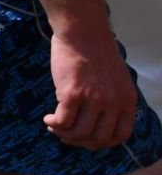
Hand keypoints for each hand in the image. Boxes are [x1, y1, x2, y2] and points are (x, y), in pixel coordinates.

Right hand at [44, 27, 137, 148]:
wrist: (82, 32)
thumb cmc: (96, 51)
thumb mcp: (116, 79)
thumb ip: (113, 98)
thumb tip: (99, 118)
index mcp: (127, 100)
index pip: (120, 135)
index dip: (102, 142)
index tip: (88, 138)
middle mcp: (113, 103)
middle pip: (98, 138)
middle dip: (80, 142)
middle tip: (67, 135)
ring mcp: (93, 100)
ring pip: (79, 133)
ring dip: (63, 134)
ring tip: (54, 125)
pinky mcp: (72, 94)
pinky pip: (62, 121)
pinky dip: (53, 124)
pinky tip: (48, 118)